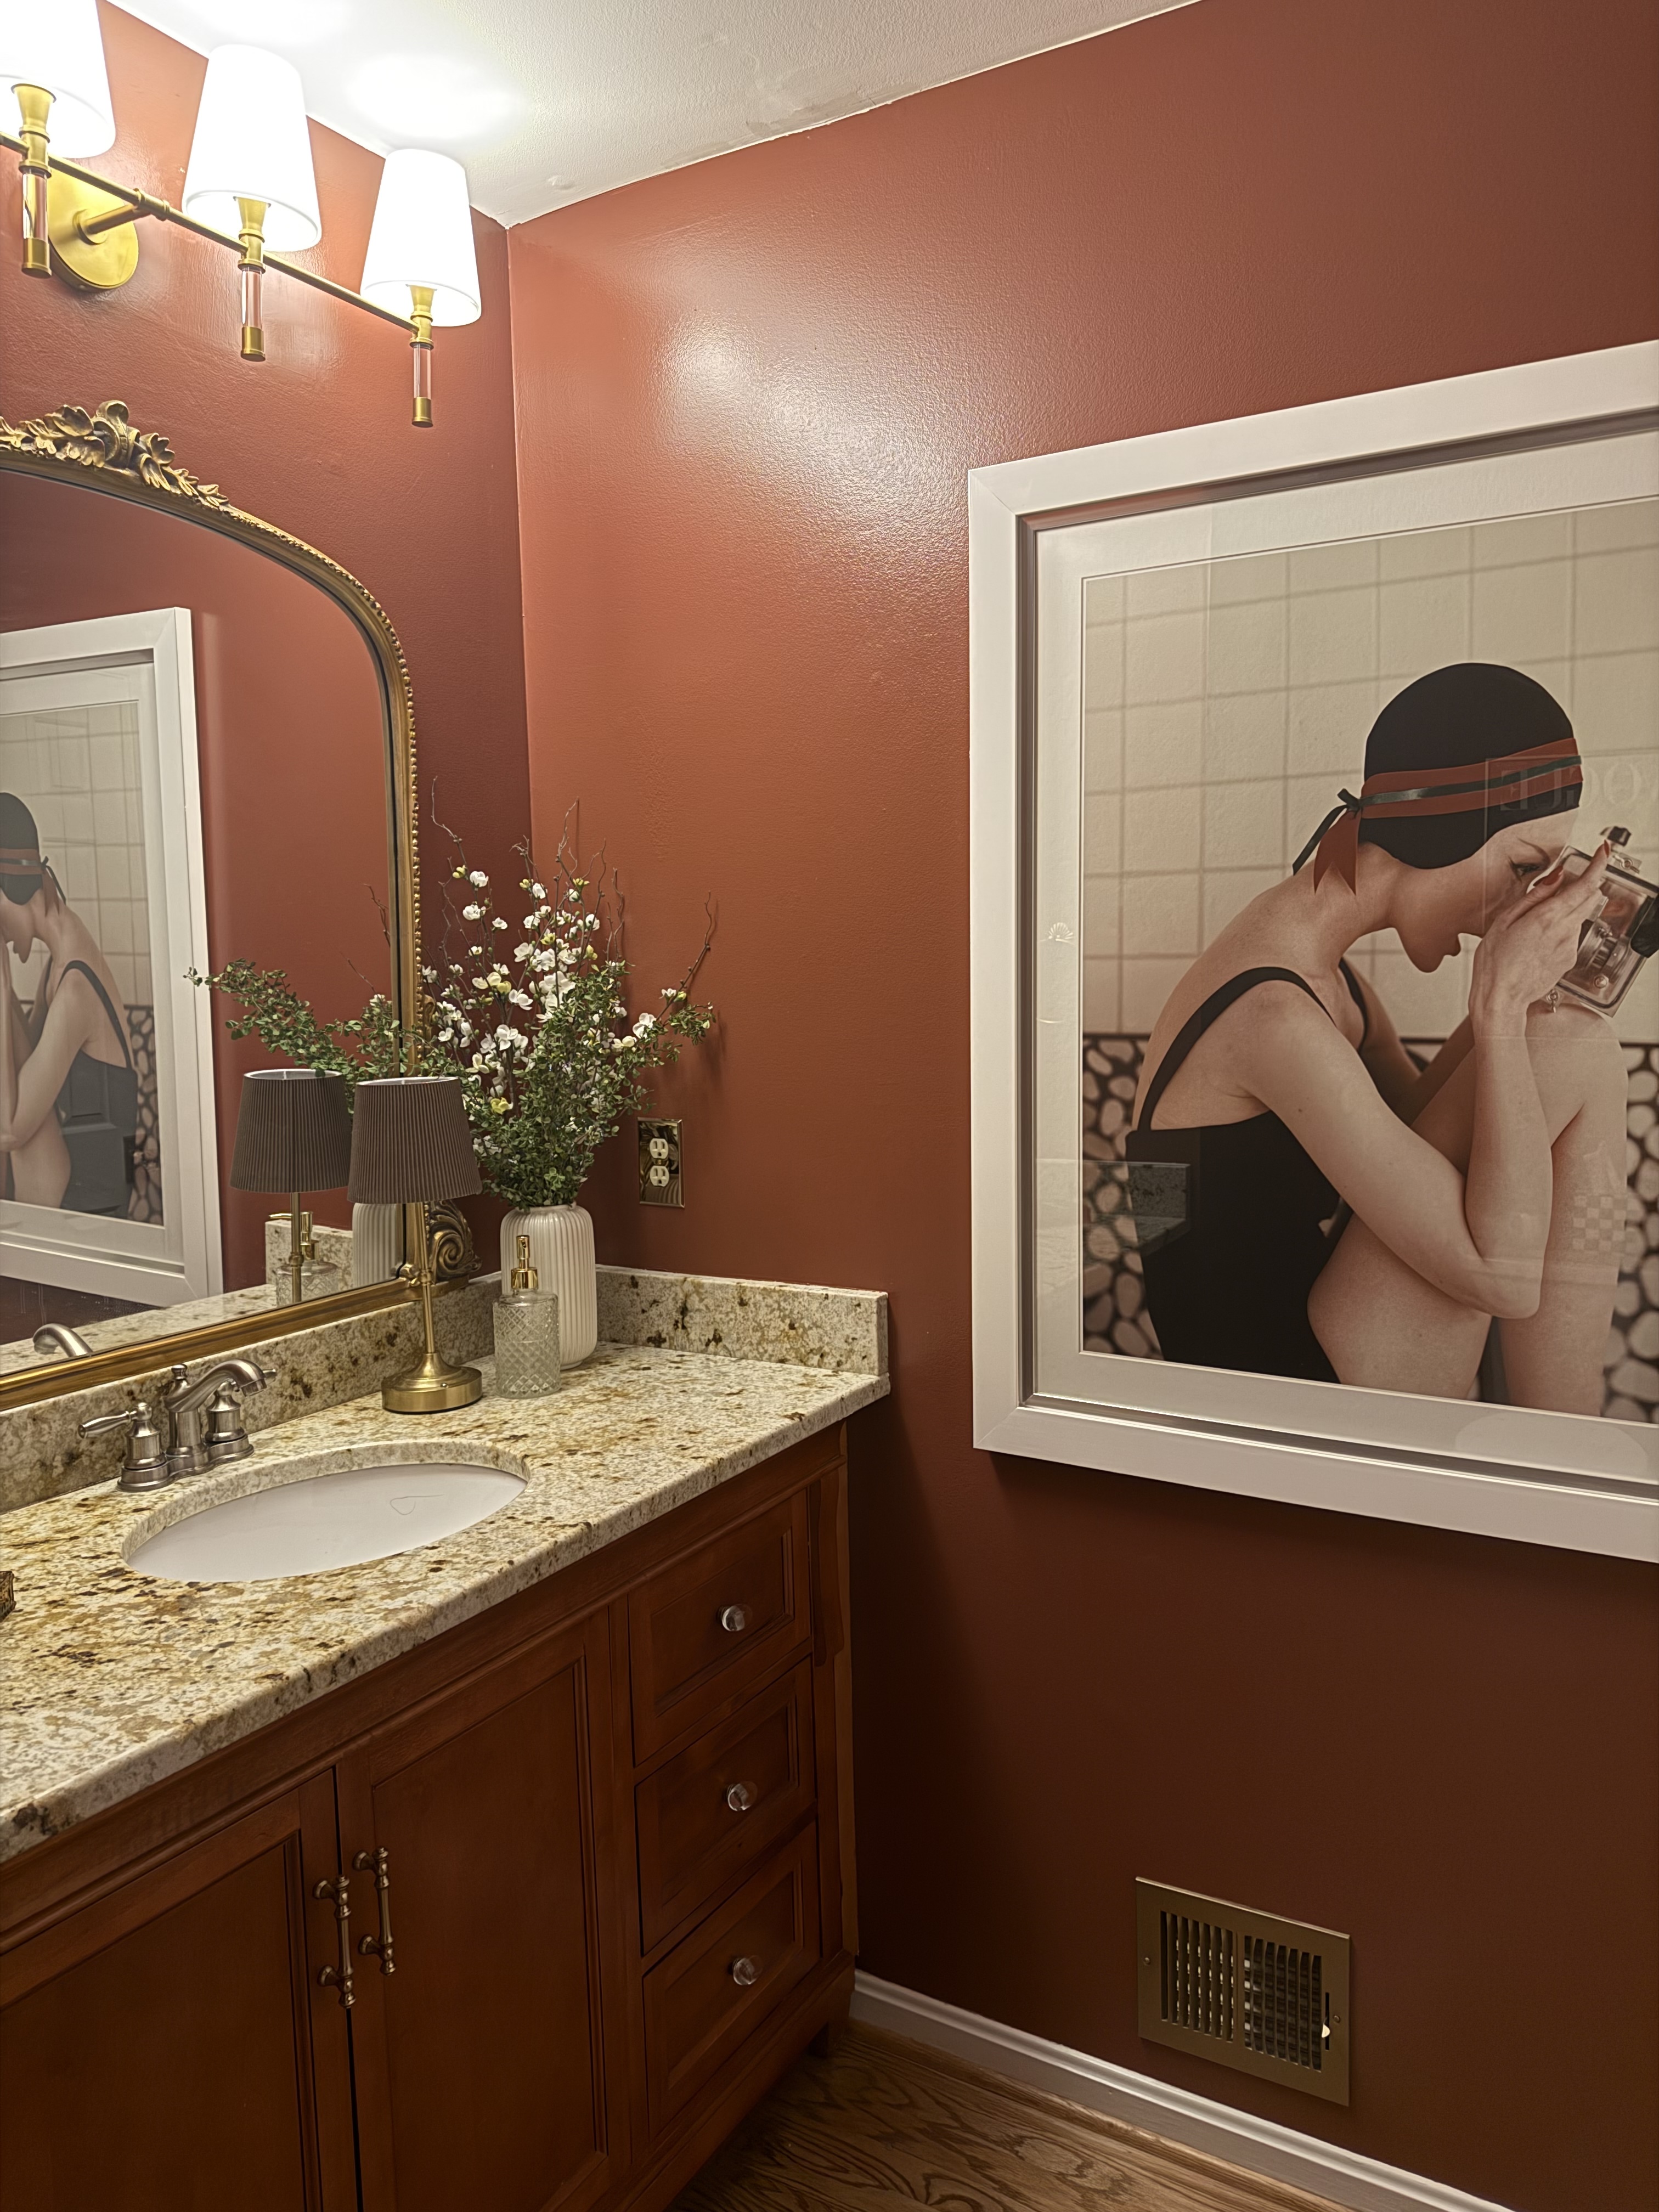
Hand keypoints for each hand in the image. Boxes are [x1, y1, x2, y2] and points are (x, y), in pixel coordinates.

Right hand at [1471, 841, 1610, 1026]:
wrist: (1501, 999)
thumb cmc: (1494, 964)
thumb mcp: (1505, 921)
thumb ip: (1535, 896)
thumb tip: (1555, 878)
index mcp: (1547, 918)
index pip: (1586, 885)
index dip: (1598, 865)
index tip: (1603, 852)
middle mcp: (1564, 931)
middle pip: (1590, 898)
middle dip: (1583, 886)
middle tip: (1564, 884)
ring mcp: (1569, 947)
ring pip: (1580, 916)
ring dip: (1568, 910)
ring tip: (1537, 922)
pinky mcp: (1568, 959)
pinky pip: (1571, 935)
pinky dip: (1561, 930)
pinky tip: (1538, 940)